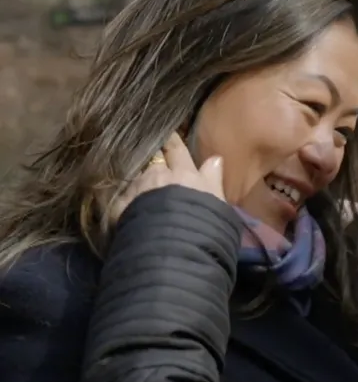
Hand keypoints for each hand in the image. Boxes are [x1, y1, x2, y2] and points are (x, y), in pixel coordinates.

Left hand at [110, 133, 225, 222]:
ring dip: (136, 177)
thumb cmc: (203, 225)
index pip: (176, 150)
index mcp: (184, 174)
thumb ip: (213, 179)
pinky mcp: (119, 207)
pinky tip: (117, 199)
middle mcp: (157, 176)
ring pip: (134, 175)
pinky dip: (120, 195)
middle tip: (150, 155)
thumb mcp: (217, 203)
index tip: (166, 133)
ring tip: (136, 183)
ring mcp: (136, 190)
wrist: (174, 248)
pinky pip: (118, 195)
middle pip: (152, 159)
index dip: (171, 140)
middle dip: (152, 156)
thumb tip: (215, 158)